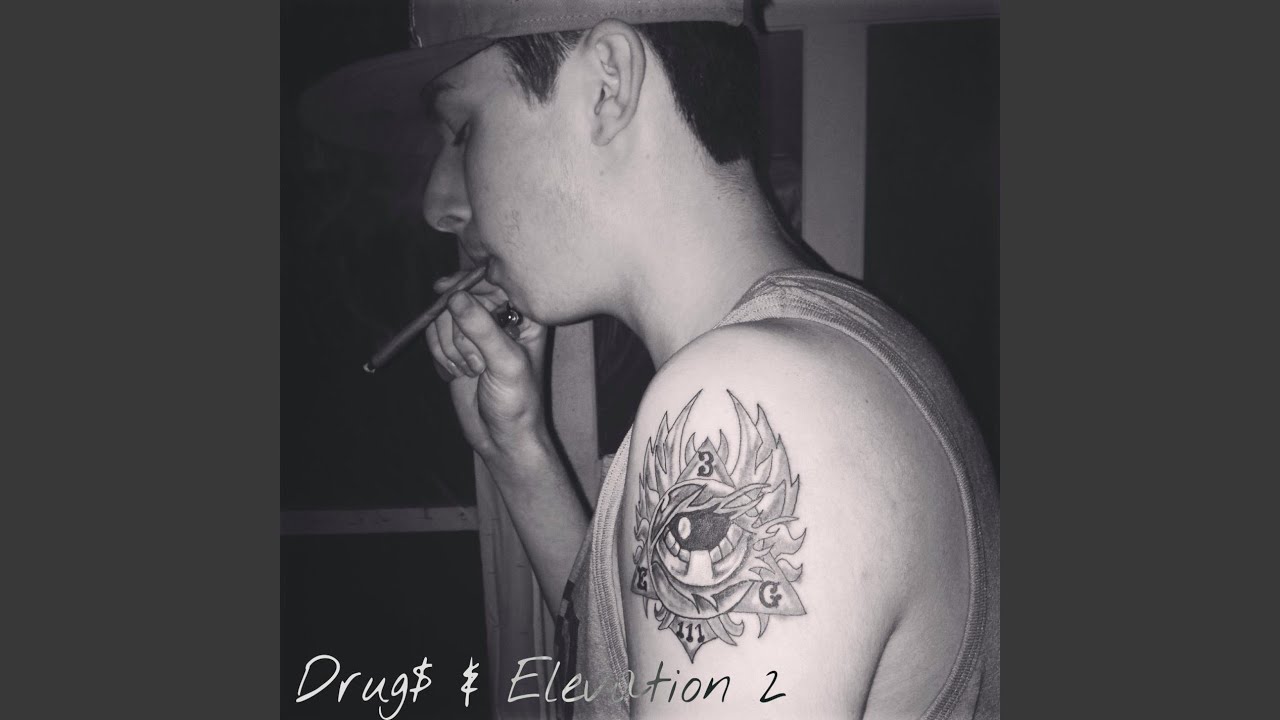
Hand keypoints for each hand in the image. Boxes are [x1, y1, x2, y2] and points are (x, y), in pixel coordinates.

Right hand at [425, 269, 550, 459]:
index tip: (446, 290)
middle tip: (475, 362)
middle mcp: (499, 318)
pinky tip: (457, 374)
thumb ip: (482, 329)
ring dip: (449, 345)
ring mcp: (475, 332)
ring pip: (444, 316)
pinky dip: (439, 354)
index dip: (469, 283)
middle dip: (459, 328)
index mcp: (524, 315)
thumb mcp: (506, 364)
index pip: (493, 281)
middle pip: (462, 296)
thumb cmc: (518, 403)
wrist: (502, 438)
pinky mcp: (455, 347)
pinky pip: (433, 334)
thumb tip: (454, 298)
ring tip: (471, 371)